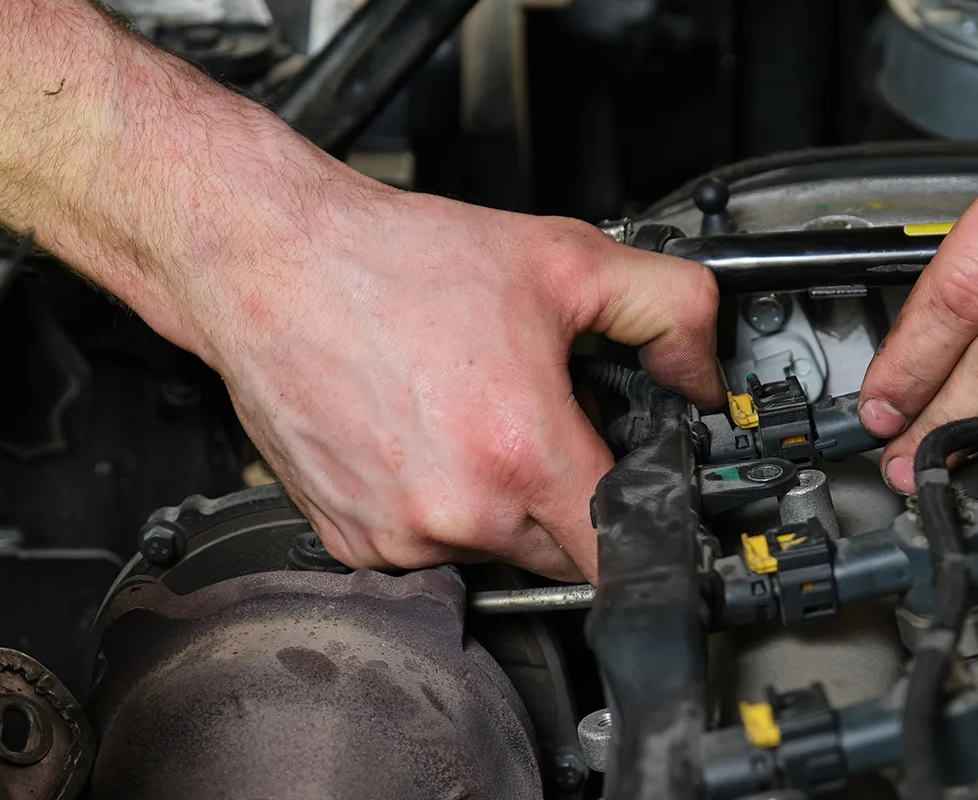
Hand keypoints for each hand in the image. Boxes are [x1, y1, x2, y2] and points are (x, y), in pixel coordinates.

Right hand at [176, 187, 721, 581]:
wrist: (272, 263)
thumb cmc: (396, 263)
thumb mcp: (567, 260)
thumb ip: (671, 310)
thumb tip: (705, 373)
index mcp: (521, 457)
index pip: (618, 553)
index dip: (644, 526)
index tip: (642, 502)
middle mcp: (456, 512)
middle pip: (559, 551)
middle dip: (568, 497)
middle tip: (540, 420)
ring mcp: (396, 536)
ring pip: (492, 549)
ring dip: (499, 500)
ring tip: (470, 415)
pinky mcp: (348, 540)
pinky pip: (425, 544)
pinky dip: (437, 503)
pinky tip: (422, 435)